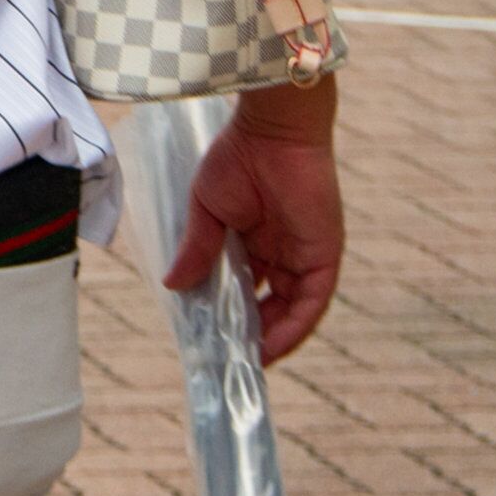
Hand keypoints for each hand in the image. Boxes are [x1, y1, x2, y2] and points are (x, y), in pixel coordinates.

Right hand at [169, 85, 342, 363]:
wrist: (272, 130)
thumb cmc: (238, 158)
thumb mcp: (206, 211)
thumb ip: (196, 251)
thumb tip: (173, 286)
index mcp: (256, 240)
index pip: (247, 288)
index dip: (231, 315)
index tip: (211, 338)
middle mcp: (284, 253)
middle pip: (271, 305)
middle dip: (252, 334)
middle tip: (227, 360)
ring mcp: (306, 256)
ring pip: (293, 310)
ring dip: (273, 339)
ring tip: (246, 365)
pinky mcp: (323, 256)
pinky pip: (312, 302)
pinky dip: (294, 327)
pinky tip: (272, 347)